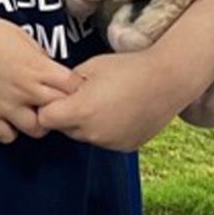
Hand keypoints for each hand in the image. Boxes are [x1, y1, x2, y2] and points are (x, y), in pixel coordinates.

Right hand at [0, 15, 81, 144]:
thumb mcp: (22, 37)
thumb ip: (40, 58)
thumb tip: (51, 70)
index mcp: (37, 68)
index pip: (73, 88)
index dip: (74, 87)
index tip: (68, 85)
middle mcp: (26, 90)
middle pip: (61, 111)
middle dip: (61, 106)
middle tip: (52, 100)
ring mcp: (6, 106)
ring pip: (36, 130)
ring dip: (38, 122)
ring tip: (31, 111)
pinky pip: (7, 136)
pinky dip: (10, 130)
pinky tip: (8, 117)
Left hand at [37, 47, 195, 151]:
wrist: (169, 79)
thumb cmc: (128, 68)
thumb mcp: (89, 67)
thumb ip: (66, 85)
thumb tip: (53, 93)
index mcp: (80, 111)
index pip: (45, 119)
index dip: (48, 107)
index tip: (57, 97)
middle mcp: (93, 132)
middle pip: (65, 129)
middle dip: (67, 115)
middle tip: (85, 95)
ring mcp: (110, 142)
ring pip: (85, 135)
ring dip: (87, 123)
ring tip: (106, 101)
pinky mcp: (125, 146)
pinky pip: (105, 140)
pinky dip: (106, 129)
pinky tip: (120, 111)